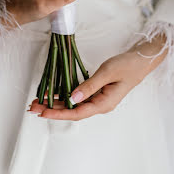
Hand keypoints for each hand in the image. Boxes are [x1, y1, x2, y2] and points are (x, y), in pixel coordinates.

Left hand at [28, 34, 167, 119]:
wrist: (140, 60)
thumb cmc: (127, 66)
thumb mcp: (107, 73)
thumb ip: (89, 86)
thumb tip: (72, 98)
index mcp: (103, 104)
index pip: (77, 113)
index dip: (58, 113)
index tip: (43, 112)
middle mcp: (99, 104)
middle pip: (72, 110)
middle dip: (52, 109)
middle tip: (33, 107)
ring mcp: (97, 98)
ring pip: (73, 104)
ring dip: (55, 103)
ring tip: (38, 101)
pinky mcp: (96, 91)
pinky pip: (77, 96)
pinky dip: (64, 95)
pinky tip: (52, 94)